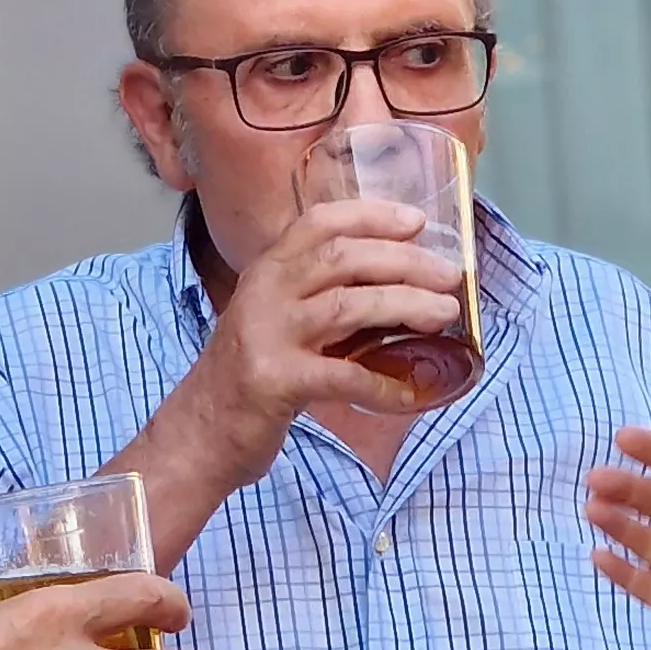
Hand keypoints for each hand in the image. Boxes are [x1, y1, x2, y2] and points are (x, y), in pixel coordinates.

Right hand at [158, 197, 466, 470]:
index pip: (320, 223)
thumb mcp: (277, 319)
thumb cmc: (250, 376)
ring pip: (348, 305)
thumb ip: (320, 296)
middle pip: (344, 258)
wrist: (200, 434)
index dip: (372, 215)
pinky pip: (343, 375)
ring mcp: (266, 335)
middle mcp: (263, 293)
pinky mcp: (274, 381)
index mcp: (266, 270)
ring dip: (405, 305)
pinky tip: (408, 394)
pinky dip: (382, 384)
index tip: (417, 220)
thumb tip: (399, 284)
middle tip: (450, 274)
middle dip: (406, 261)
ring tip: (444, 313)